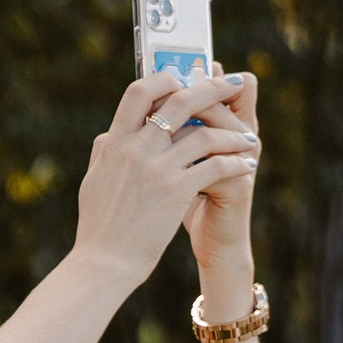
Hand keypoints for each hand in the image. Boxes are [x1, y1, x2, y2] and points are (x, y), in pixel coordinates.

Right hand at [70, 73, 262, 290]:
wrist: (103, 263)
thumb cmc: (98, 227)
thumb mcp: (93, 181)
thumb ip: (104, 152)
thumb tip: (110, 133)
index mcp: (114, 142)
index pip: (139, 92)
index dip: (165, 79)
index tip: (185, 79)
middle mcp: (136, 149)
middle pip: (180, 100)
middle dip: (213, 87)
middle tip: (234, 83)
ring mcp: (156, 169)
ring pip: (204, 133)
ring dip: (233, 134)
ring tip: (249, 140)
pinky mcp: (175, 192)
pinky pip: (214, 166)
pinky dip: (235, 162)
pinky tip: (246, 166)